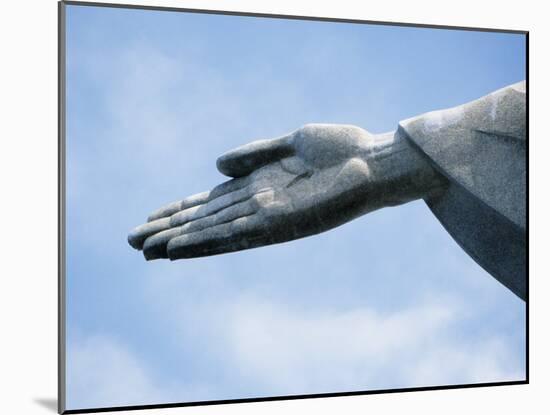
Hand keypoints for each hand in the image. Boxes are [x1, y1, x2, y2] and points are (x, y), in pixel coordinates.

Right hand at [128, 124, 383, 259]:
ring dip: (178, 241)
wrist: (376, 162)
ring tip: (145, 250)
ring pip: (212, 232)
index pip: (211, 201)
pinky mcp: (279, 225)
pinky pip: (233, 235)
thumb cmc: (340, 150)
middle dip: (169, 229)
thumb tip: (215, 166)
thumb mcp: (290, 143)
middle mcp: (258, 205)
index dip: (180, 209)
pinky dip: (204, 243)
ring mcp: (267, 217)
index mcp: (259, 185)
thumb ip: (253, 154)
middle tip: (133, 241)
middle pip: (205, 219)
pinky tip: (178, 248)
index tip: (152, 217)